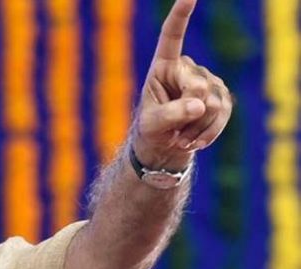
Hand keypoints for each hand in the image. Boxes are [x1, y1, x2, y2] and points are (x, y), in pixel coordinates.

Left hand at [133, 0, 232, 169]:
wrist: (164, 145)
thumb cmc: (151, 130)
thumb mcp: (151, 124)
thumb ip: (170, 114)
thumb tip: (199, 104)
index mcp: (163, 66)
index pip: (172, 37)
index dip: (181, 16)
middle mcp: (187, 68)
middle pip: (199, 87)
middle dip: (188, 113)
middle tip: (173, 130)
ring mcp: (208, 81)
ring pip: (213, 103)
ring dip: (197, 127)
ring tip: (180, 136)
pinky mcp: (221, 96)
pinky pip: (224, 113)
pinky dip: (210, 132)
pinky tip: (195, 142)